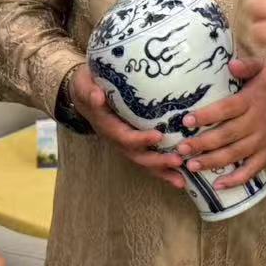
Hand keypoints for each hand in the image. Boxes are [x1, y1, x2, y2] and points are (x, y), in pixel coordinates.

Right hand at [66, 64, 185, 190]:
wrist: (85, 94)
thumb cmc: (87, 86)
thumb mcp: (84, 85)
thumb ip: (89, 92)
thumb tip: (98, 96)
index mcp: (106, 125)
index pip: (123, 136)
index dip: (140, 138)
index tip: (158, 135)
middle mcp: (115, 139)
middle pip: (136, 155)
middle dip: (157, 161)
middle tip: (177, 161)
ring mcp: (124, 144)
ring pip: (143, 161)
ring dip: (162, 171)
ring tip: (182, 180)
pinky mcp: (133, 145)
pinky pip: (147, 159)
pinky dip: (163, 170)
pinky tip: (180, 178)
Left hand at [177, 58, 265, 187]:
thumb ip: (248, 66)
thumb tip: (230, 64)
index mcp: (253, 100)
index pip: (227, 109)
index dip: (207, 116)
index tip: (187, 120)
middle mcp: (257, 122)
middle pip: (227, 135)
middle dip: (203, 144)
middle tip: (181, 149)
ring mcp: (263, 140)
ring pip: (236, 154)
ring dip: (213, 162)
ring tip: (192, 166)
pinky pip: (253, 169)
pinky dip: (237, 179)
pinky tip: (219, 185)